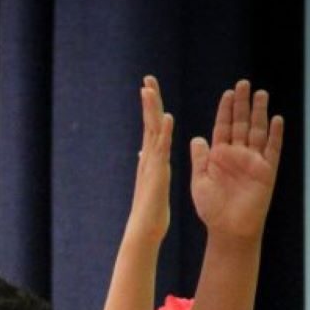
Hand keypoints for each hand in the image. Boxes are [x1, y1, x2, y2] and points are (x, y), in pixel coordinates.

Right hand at [126, 75, 172, 243]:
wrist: (145, 230)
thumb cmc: (151, 210)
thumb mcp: (152, 181)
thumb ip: (148, 164)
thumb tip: (142, 151)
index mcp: (151, 158)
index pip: (151, 127)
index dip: (151, 108)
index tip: (150, 89)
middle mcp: (148, 157)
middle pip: (149, 122)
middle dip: (149, 100)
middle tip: (148, 79)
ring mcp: (151, 164)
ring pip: (151, 131)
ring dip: (152, 109)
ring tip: (150, 89)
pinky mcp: (157, 172)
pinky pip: (162, 149)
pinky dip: (164, 132)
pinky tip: (167, 117)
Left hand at [189, 80, 283, 242]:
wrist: (228, 228)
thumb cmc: (211, 208)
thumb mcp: (200, 181)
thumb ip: (199, 159)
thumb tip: (196, 138)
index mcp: (219, 156)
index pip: (223, 127)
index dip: (225, 110)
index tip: (227, 93)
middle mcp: (237, 155)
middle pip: (241, 124)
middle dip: (242, 104)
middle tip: (243, 84)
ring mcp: (253, 161)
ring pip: (257, 131)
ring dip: (260, 113)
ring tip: (261, 94)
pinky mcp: (267, 171)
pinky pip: (272, 149)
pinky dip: (275, 134)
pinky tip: (277, 119)